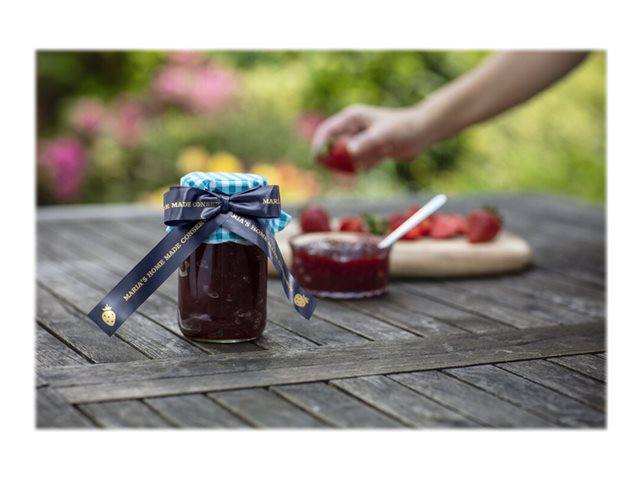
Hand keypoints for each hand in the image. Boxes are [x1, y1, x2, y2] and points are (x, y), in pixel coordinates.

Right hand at [311, 104, 430, 168]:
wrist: (423, 132)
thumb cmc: (404, 127)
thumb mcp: (384, 135)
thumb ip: (366, 143)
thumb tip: (349, 151)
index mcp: (351, 118)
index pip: (327, 131)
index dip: (319, 145)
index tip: (318, 159)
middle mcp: (353, 129)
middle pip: (332, 147)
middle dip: (334, 160)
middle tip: (341, 171)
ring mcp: (360, 141)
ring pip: (345, 158)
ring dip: (351, 166)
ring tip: (370, 161)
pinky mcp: (368, 151)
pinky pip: (357, 164)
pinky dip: (361, 168)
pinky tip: (376, 162)